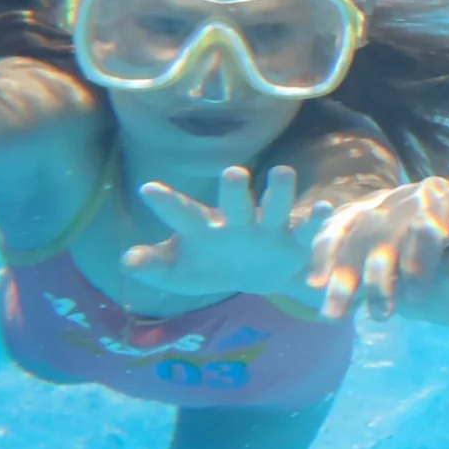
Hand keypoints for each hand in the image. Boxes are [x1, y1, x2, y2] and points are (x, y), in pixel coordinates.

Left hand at [124, 164, 331, 299]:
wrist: (253, 276)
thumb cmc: (209, 266)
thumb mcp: (180, 272)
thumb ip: (155, 264)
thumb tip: (127, 261)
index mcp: (204, 227)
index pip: (182, 212)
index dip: (166, 203)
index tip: (147, 190)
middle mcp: (236, 220)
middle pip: (234, 202)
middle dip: (235, 190)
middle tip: (233, 173)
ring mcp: (266, 226)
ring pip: (274, 204)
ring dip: (279, 190)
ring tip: (283, 172)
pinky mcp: (292, 239)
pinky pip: (305, 228)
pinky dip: (313, 218)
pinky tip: (321, 207)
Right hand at [308, 176, 448, 322]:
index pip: (429, 221)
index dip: (418, 258)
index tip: (417, 297)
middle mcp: (426, 191)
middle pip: (388, 226)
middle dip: (377, 275)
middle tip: (380, 316)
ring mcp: (393, 201)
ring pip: (358, 231)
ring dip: (343, 274)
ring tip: (334, 315)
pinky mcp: (366, 215)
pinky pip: (337, 230)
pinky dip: (323, 257)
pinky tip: (315, 284)